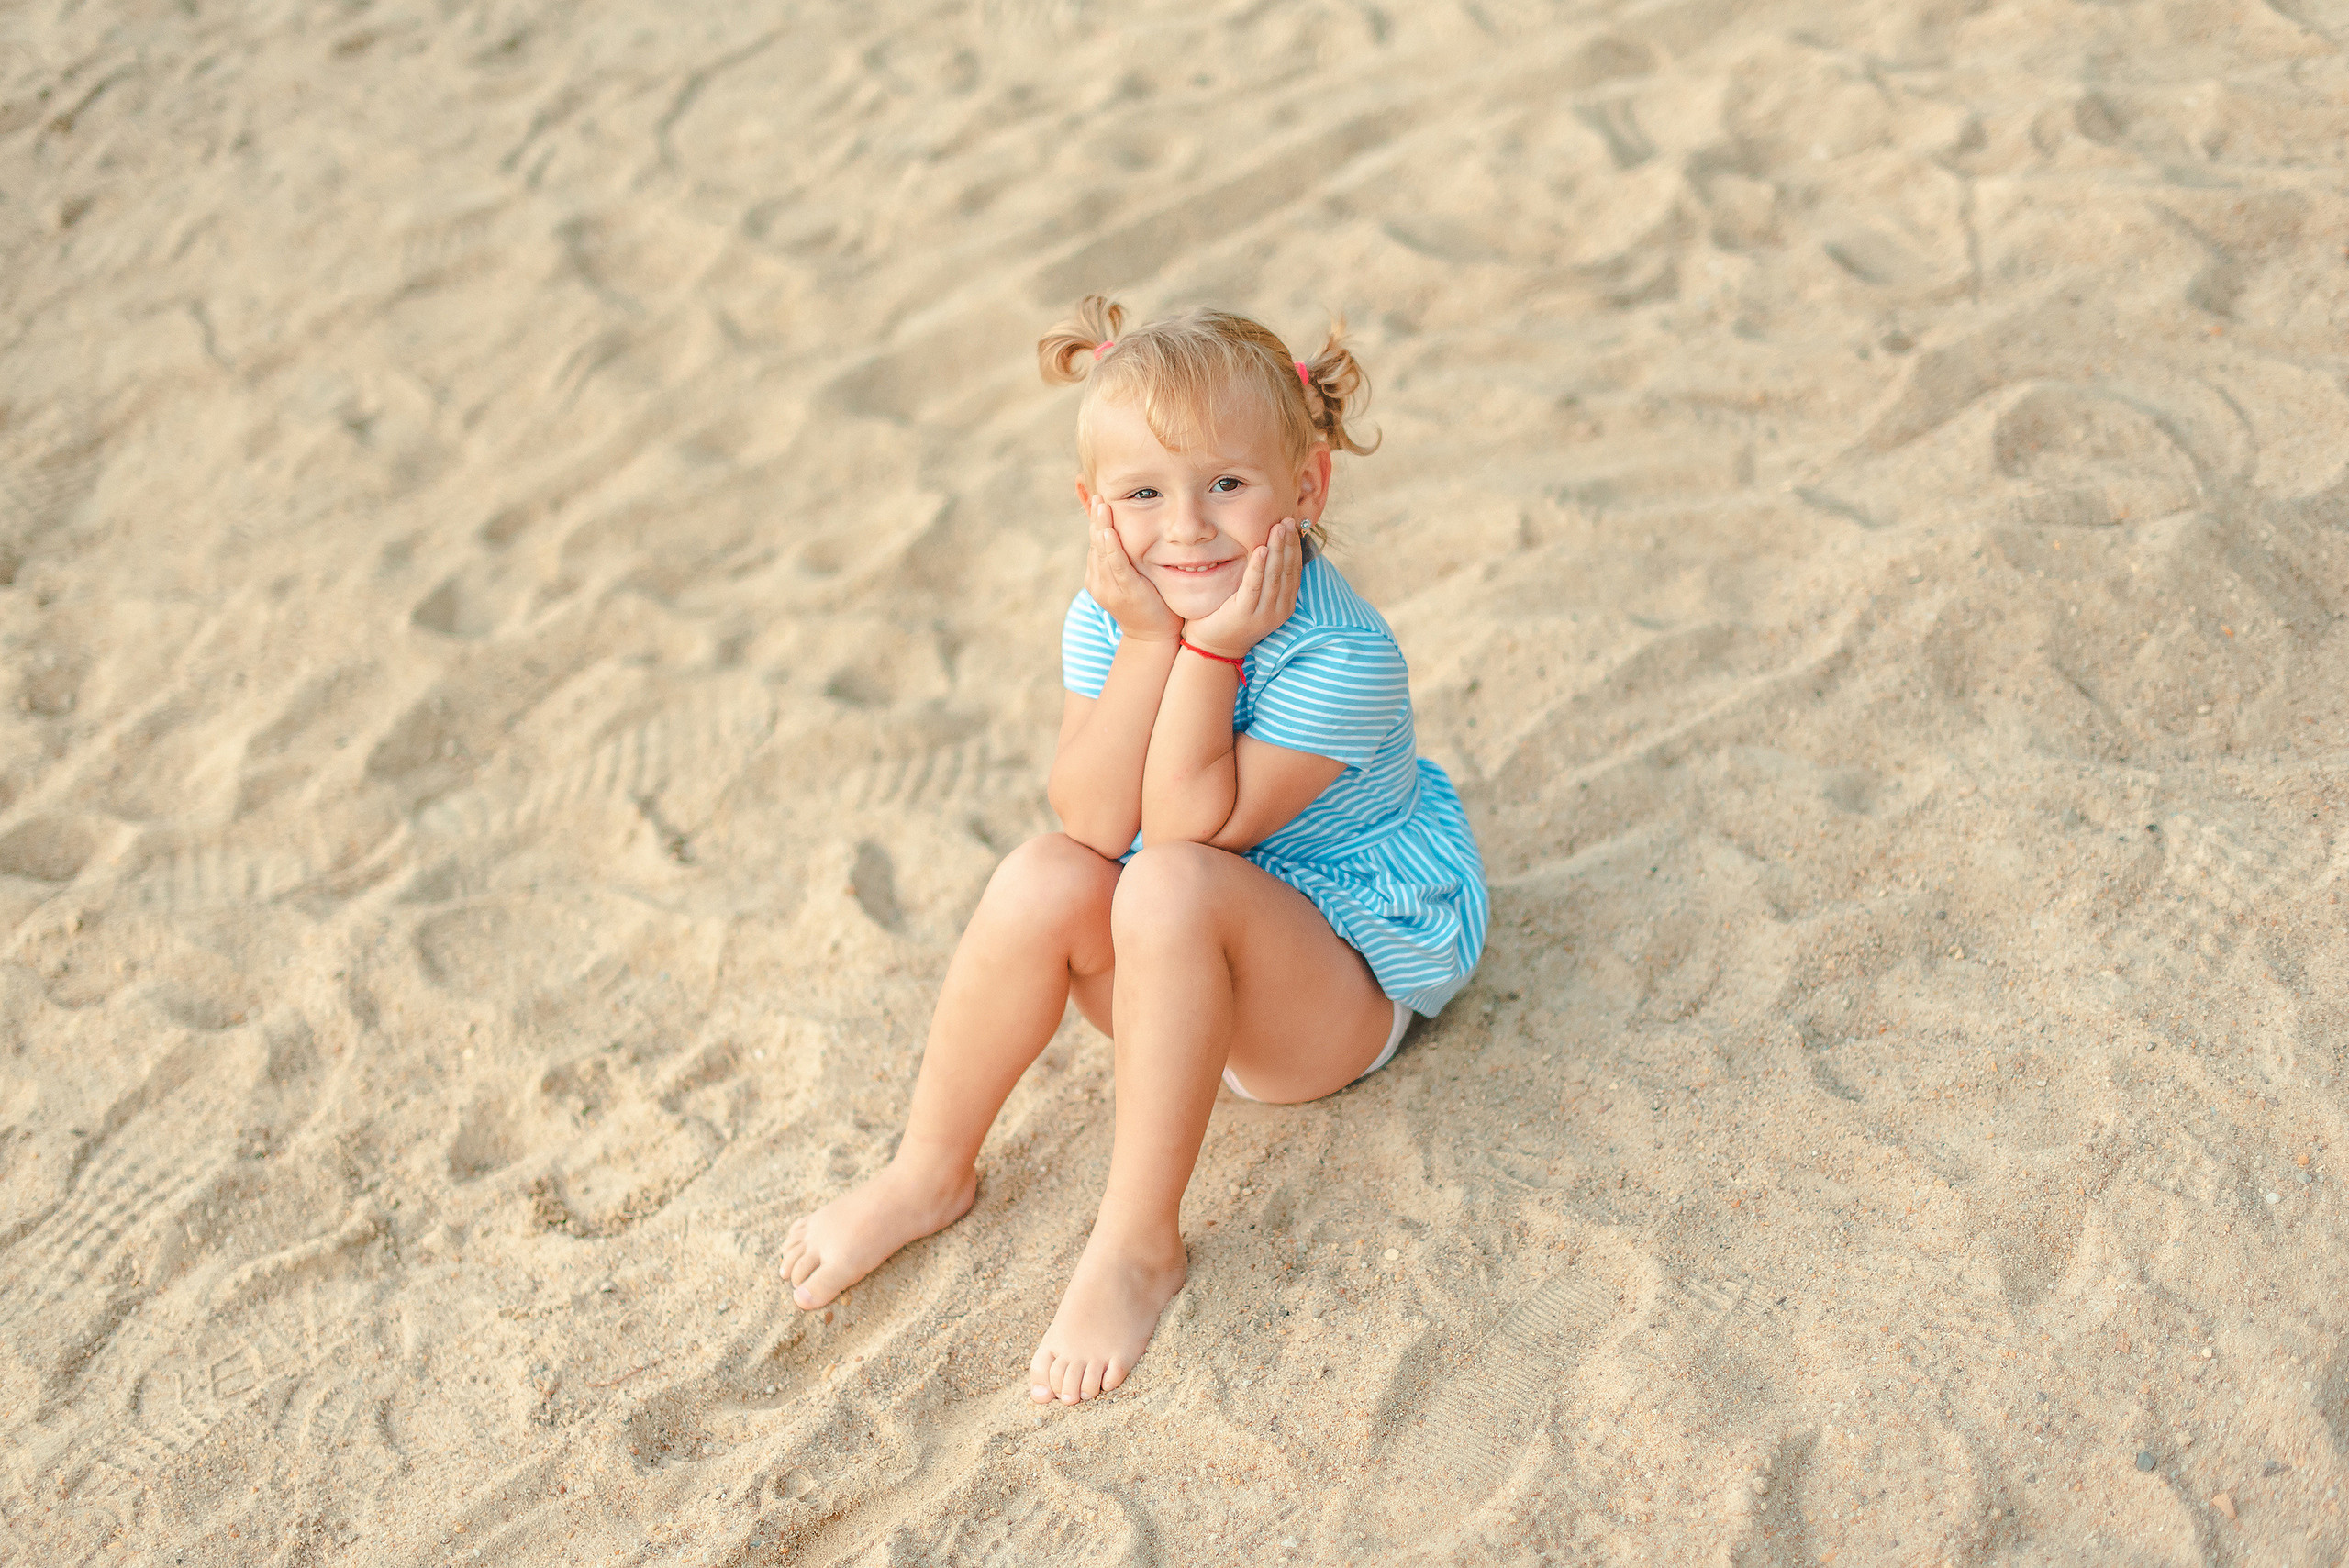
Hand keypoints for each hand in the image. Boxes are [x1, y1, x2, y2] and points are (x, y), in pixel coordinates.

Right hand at [1084, 499, 1182, 643]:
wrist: (1154, 637)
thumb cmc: (1148, 605)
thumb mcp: (1134, 578)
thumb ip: (1127, 559)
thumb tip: (1126, 535)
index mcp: (1097, 577)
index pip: (1095, 544)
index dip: (1096, 521)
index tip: (1098, 500)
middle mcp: (1098, 582)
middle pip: (1095, 544)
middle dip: (1096, 519)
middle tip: (1099, 495)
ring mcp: (1109, 588)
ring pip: (1102, 552)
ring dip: (1101, 527)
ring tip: (1101, 505)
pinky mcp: (1125, 592)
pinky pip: (1116, 566)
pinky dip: (1111, 548)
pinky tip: (1108, 532)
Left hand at [1182, 518, 1302, 659]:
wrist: (1214, 648)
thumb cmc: (1231, 617)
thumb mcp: (1254, 597)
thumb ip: (1264, 579)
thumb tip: (1269, 548)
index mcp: (1285, 605)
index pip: (1294, 571)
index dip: (1294, 547)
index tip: (1292, 526)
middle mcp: (1279, 610)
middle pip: (1287, 571)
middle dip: (1288, 543)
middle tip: (1287, 521)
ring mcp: (1264, 613)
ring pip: (1274, 576)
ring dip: (1277, 549)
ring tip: (1277, 528)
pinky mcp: (1246, 613)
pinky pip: (1254, 585)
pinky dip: (1259, 566)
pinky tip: (1261, 549)